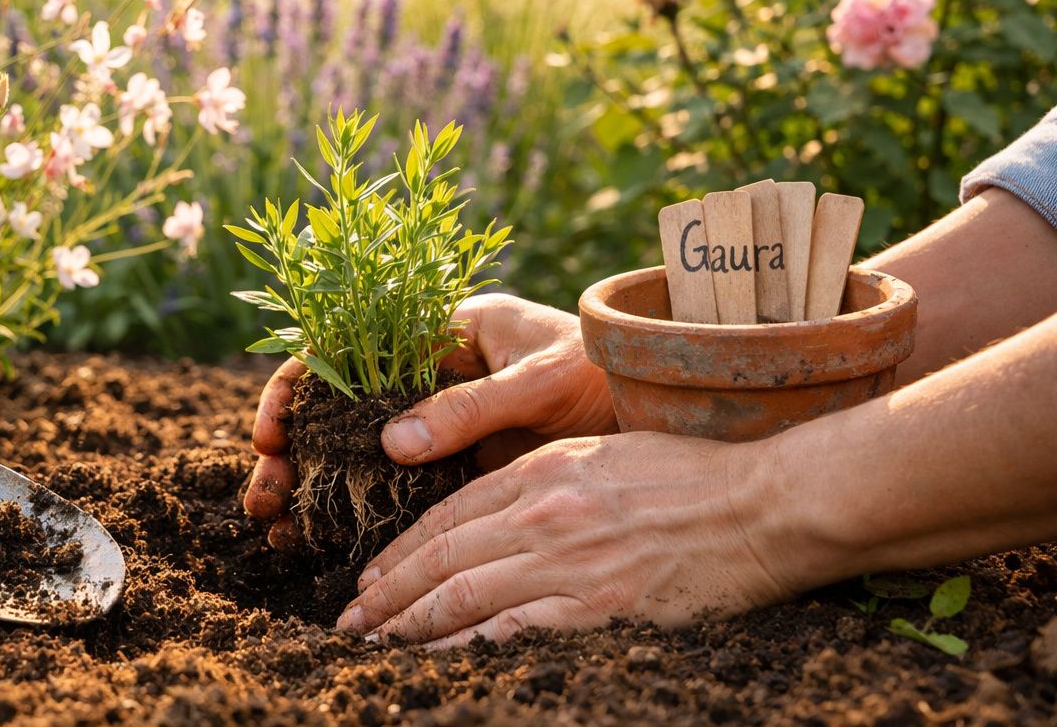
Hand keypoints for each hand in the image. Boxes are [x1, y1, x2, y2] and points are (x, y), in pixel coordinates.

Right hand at [242, 293, 617, 545]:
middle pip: (338, 405)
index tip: (274, 432)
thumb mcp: (544, 380)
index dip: (299, 386)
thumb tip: (391, 443)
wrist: (664, 407)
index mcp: (441, 328)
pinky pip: (396, 485)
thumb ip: (473, 408)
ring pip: (357, 449)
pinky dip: (359, 508)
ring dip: (315, 484)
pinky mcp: (458, 462)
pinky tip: (327, 539)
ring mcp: (440, 419)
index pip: (346, 345)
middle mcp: (428, 372)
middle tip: (266, 497)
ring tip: (279, 526)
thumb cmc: (609, 369)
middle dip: (294, 450)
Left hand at [335, 431, 798, 645]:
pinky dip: (468, 648)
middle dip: (387, 594)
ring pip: (463, 596)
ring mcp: (568, 561)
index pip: (446, 515)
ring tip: (376, 645)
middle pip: (441, 557)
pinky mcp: (599, 608)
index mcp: (540, 470)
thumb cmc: (691, 475)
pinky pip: (513, 632)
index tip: (370, 579)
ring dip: (411, 625)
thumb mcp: (602, 453)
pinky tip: (439, 661)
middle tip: (350, 621)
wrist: (764, 505)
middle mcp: (542, 512)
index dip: (400, 551)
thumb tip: (495, 513)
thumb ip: (543, 478)